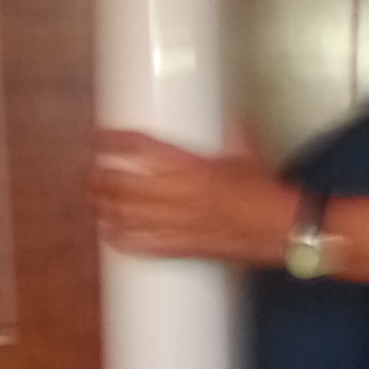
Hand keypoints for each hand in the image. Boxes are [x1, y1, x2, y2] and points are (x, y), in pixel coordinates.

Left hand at [91, 127, 291, 266]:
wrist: (282, 228)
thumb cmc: (265, 193)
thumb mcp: (245, 154)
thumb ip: (230, 135)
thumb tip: (228, 121)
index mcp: (192, 165)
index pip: (140, 148)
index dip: (112, 142)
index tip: (98, 138)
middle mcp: (179, 194)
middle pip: (121, 184)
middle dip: (97, 177)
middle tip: (87, 171)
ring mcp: (178, 223)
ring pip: (125, 215)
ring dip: (102, 207)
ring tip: (91, 199)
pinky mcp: (183, 247)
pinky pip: (142, 245)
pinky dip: (120, 240)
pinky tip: (108, 234)